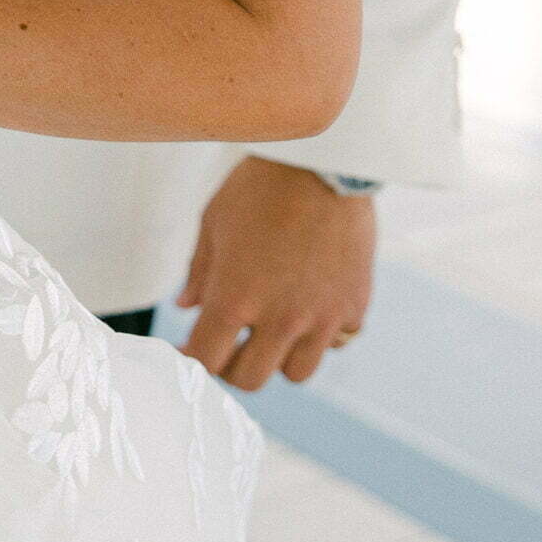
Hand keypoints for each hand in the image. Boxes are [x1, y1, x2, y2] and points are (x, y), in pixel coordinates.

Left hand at [177, 155, 374, 390]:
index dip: (191, 359)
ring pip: (297, 373)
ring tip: (271, 330)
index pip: (207, 359)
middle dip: (231, 365)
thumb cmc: (260, 187)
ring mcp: (322, 318)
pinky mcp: (355, 307)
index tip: (187, 350)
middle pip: (250, 379)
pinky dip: (323, 335)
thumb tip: (186, 306)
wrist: (324, 162)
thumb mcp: (214, 221)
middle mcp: (280, 319)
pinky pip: (338, 342)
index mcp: (236, 298)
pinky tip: (310, 308)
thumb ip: (199, 271)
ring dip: (279, 358)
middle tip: (227, 344)